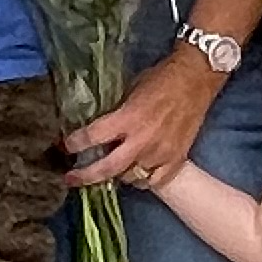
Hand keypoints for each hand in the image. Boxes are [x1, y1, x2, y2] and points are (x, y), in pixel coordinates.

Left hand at [61, 43, 225, 190]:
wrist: (196, 79)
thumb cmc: (161, 79)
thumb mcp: (131, 91)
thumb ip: (117, 113)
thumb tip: (100, 127)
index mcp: (128, 118)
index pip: (93, 137)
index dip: (74, 144)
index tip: (65, 147)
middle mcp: (142, 141)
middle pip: (107, 168)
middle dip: (85, 176)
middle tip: (70, 179)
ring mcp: (160, 153)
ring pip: (130, 178)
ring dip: (117, 176)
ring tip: (110, 171)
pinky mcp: (177, 159)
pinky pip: (155, 181)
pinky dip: (143, 181)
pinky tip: (137, 175)